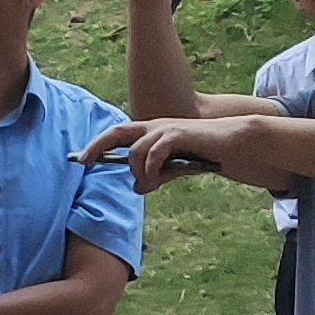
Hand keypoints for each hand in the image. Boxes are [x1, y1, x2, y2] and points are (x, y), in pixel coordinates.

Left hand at [78, 115, 248, 191]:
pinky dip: (150, 168)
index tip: (81, 159)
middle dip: (98, 146)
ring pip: (136, 151)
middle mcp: (155, 126)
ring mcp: (166, 128)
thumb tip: (137, 188)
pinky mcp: (179, 134)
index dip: (98, 145)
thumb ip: (156, 176)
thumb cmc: (204, 154)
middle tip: (85, 162)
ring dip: (138, 172)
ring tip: (149, 185)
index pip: (118, 134)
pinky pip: (154, 152)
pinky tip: (155, 180)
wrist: (233, 145)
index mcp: (152, 132)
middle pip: (117, 132)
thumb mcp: (175, 168)